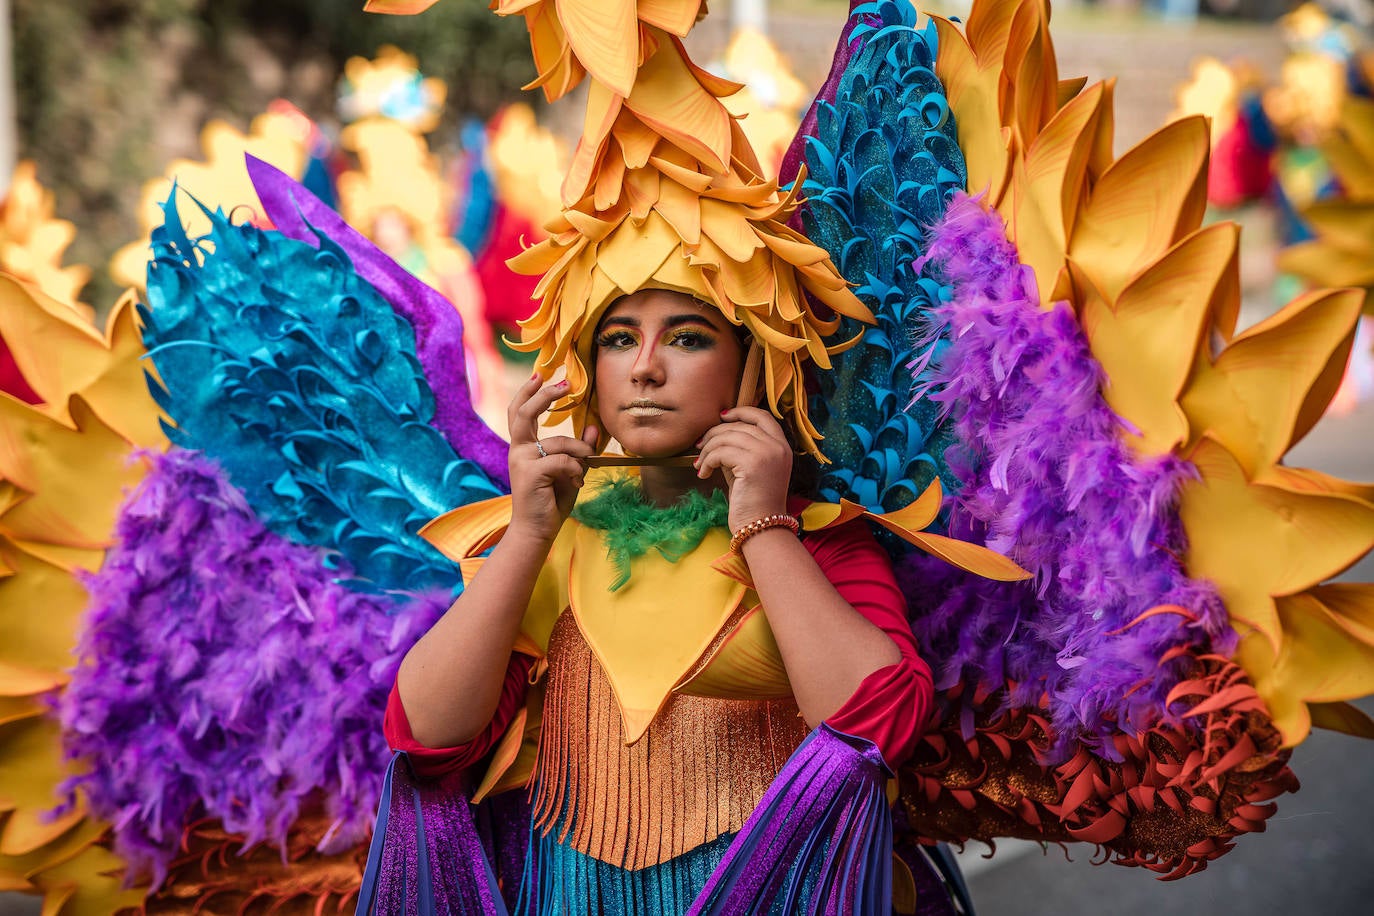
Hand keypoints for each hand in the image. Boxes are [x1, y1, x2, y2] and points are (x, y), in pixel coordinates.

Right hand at [506, 374, 597, 543]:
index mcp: (523, 447)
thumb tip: (595, 428)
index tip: (541, 375)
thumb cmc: (551, 500)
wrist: (537, 530)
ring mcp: (522, 461)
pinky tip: (576, 483)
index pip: (519, 412)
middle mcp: (518, 450)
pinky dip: (576, 470)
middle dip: (544, 395)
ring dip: (580, 453)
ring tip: (584, 468)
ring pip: (559, 442)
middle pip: (524, 413)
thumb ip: (580, 450)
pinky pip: (563, 460)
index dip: (528, 392)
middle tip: (565, 384)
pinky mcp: (531, 473)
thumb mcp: (570, 470)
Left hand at [694, 407, 791, 531]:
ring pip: (727, 437)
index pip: (762, 416)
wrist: (761, 527)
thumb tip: (716, 433)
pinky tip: (703, 473)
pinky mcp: (752, 464)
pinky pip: (720, 452)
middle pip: (739, 426)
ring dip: (707, 449)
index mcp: (782, 446)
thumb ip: (740, 448)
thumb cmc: (753, 501)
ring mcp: (767, 453)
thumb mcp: (750, 468)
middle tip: (699, 447)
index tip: (722, 417)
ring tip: (700, 464)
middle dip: (714, 434)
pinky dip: (707, 461)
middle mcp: (777, 446)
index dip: (741, 412)